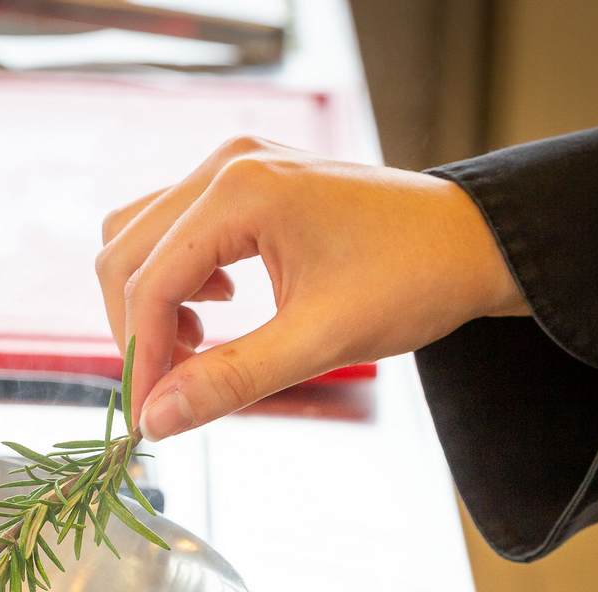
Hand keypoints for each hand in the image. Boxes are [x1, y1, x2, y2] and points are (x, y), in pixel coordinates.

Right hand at [95, 137, 527, 439]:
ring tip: (194, 347)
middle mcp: (226, 165)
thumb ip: (231, 379)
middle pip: (125, 252)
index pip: (149, 280)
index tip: (148, 416)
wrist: (473, 242)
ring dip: (149, 300)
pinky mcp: (243, 179)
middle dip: (136, 329)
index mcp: (240, 192)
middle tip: (167, 391)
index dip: (139, 355)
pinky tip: (217, 307)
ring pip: (138, 237)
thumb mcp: (320, 342)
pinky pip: (171, 226)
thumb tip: (157, 420)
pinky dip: (174, 275)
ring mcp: (232, 165)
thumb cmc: (412, 281)